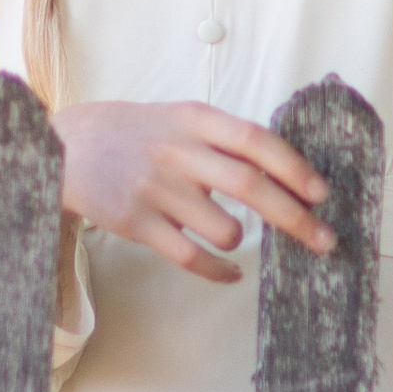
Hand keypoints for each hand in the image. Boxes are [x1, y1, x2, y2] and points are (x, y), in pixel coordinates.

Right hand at [52, 96, 333, 284]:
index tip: (321, 193)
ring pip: (224, 228)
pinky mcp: (135, 223)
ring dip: (242, 240)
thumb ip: (224, 139)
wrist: (66, 147)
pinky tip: (231, 272)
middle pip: (249, 186)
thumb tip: (287, 171)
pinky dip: (220, 270)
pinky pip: (191, 256)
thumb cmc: (137, 134)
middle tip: (325, 240)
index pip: (256, 140)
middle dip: (295, 217)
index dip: (294, 168)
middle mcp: (177, 151)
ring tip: (236, 237)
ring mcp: (155, 189)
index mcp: (194, 119)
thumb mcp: (179, 119)